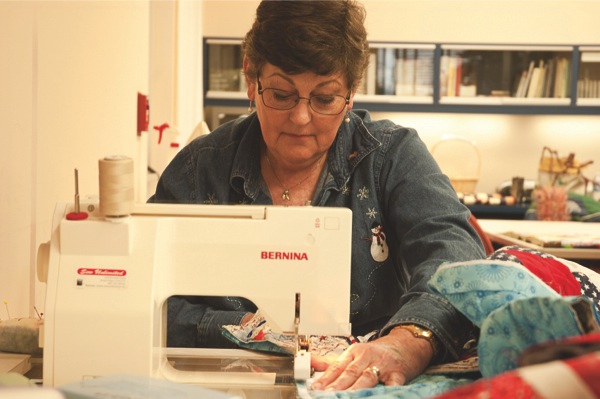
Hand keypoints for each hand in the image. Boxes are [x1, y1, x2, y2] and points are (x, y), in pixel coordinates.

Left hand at [310, 327, 433, 390]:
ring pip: (367, 378)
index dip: (325, 378)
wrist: (406, 344)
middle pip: (350, 373)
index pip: (337, 367)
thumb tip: (311, 362)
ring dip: (356, 389)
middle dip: (337, 385)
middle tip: (326, 395)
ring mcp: (383, 365)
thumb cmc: (377, 353)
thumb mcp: (355, 353)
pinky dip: (386, 390)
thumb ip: (333, 362)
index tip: (315, 388)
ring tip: (345, 397)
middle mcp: (367, 357)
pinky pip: (392, 384)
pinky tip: (380, 395)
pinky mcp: (399, 373)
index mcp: (354, 352)